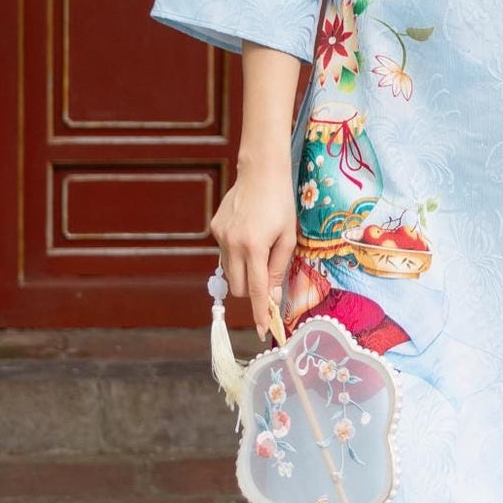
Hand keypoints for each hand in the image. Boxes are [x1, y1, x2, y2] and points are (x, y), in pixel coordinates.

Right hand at [211, 160, 297, 331]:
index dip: (260, 312)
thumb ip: (278, 269)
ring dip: (244, 273)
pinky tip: (247, 236)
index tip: (262, 330)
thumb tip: (273, 297)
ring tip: (258, 251)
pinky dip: (236, 255)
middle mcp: (233, 244)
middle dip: (253, 292)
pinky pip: (224, 254)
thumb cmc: (280, 204)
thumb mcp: (287, 237)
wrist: (260, 172)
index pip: (257, 290)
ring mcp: (220, 236)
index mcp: (255, 247)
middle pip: (239, 288)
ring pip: (230, 273)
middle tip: (267, 279)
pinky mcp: (215, 229)